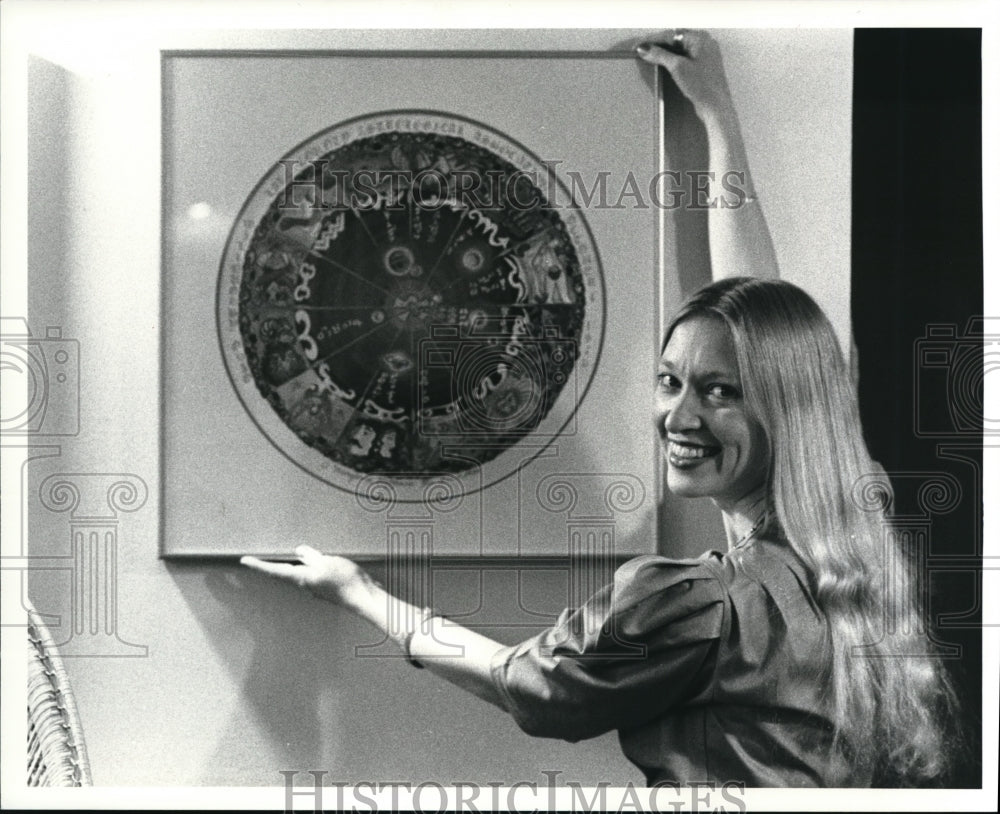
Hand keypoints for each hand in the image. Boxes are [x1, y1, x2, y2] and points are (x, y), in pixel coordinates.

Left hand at [241, 545, 372, 606]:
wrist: (364, 598)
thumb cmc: (347, 582)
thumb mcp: (326, 562)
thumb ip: (311, 556)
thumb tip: (300, 552)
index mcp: (302, 578)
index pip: (274, 571)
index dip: (258, 565)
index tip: (245, 561)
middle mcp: (306, 584)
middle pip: (284, 573)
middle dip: (273, 565)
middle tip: (260, 559)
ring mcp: (316, 587)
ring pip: (300, 573)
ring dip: (294, 564)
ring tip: (293, 555)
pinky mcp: (326, 586)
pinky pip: (313, 574)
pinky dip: (311, 566)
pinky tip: (318, 561)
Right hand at [637, 30, 735, 123]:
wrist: (716, 107)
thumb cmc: (703, 87)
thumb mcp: (677, 67)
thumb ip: (659, 55)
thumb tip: (646, 48)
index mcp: (701, 38)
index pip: (671, 35)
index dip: (653, 40)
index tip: (640, 46)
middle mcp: (705, 43)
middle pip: (676, 41)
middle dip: (659, 47)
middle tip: (643, 52)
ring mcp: (705, 55)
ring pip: (680, 50)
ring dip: (665, 54)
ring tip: (651, 59)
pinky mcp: (703, 67)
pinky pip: (685, 59)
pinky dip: (673, 61)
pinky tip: (666, 66)